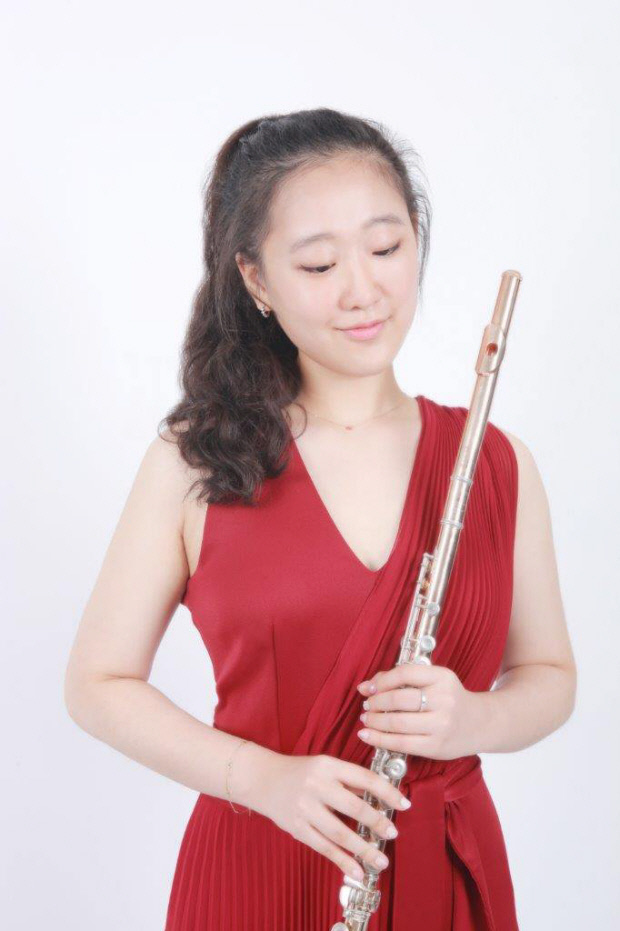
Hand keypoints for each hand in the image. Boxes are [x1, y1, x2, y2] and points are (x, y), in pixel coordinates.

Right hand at [250, 751, 411, 881]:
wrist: (263, 779)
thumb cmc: (300, 772)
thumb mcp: (325, 766)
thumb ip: (350, 780)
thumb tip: (380, 795)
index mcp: (328, 766)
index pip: (364, 778)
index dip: (387, 792)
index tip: (404, 804)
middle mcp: (317, 785)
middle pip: (354, 807)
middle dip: (377, 822)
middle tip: (392, 833)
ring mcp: (305, 808)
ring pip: (340, 832)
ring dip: (364, 848)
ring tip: (381, 859)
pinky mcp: (297, 828)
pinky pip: (324, 847)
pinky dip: (343, 861)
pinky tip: (357, 870)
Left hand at [357, 662, 481, 759]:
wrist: (479, 723)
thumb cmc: (448, 699)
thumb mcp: (433, 680)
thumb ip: (401, 678)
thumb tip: (365, 687)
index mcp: (443, 677)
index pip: (405, 673)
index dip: (381, 681)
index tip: (368, 688)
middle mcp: (444, 700)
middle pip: (398, 700)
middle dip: (375, 703)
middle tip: (367, 705)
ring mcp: (441, 725)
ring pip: (397, 723)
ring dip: (374, 721)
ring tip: (366, 719)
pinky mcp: (436, 747)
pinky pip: (401, 744)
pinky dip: (379, 740)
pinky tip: (367, 736)